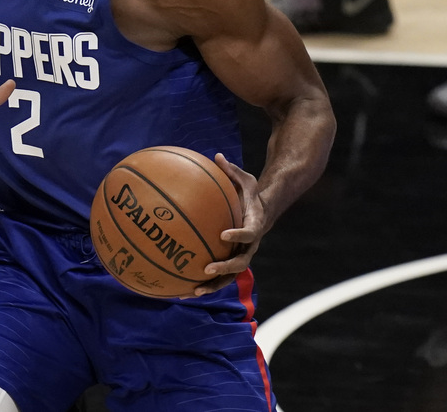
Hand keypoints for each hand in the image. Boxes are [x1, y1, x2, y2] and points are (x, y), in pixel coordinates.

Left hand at [194, 153, 264, 295]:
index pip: (250, 233)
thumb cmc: (251, 194)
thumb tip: (217, 155)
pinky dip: (204, 283)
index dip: (238, 235)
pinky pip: (219, 276)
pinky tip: (183, 289)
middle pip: (241, 262)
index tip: (223, 235)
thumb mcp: (245, 180)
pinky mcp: (232, 260)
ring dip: (213, 286)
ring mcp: (242, 255)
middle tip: (206, 269)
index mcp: (254, 225)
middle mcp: (250, 245)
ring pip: (229, 277)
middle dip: (223, 268)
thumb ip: (231, 171)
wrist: (264, 211)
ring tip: (193, 292)